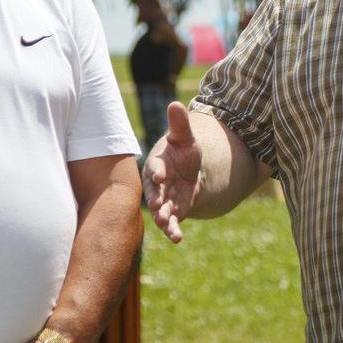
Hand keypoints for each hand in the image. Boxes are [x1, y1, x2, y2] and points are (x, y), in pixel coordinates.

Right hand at [143, 101, 201, 242]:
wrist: (187, 170)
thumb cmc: (182, 151)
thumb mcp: (185, 137)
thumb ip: (180, 124)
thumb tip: (176, 104)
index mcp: (157, 164)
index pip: (155, 167)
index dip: (157, 171)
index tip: (160, 175)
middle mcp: (157, 184)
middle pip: (154, 192)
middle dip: (156, 199)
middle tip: (158, 207)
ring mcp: (163, 199)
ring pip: (160, 210)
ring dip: (163, 218)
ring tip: (166, 224)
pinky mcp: (171, 212)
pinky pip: (170, 222)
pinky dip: (172, 230)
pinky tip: (177, 238)